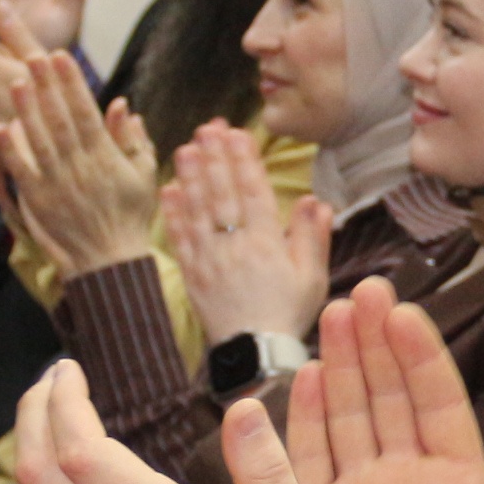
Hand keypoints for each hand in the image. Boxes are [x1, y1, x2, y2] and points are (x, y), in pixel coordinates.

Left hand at [0, 50, 162, 278]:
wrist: (109, 260)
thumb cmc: (130, 215)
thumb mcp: (143, 175)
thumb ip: (134, 139)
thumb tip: (123, 105)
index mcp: (105, 158)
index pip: (86, 112)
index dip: (72, 83)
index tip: (61, 57)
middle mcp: (79, 167)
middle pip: (59, 119)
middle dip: (47, 87)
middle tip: (33, 56)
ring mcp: (57, 184)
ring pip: (38, 140)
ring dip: (26, 111)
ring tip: (16, 83)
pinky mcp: (38, 200)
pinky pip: (21, 171)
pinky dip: (9, 150)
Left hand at [165, 124, 332, 344]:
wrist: (255, 356)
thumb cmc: (288, 315)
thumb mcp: (312, 277)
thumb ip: (311, 236)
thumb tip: (316, 200)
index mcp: (266, 243)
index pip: (254, 191)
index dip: (244, 160)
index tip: (237, 132)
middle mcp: (234, 246)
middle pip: (222, 193)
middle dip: (214, 157)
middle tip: (207, 127)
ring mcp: (209, 259)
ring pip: (198, 210)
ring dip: (190, 176)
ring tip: (185, 148)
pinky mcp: (192, 275)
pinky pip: (180, 239)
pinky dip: (173, 213)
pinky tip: (168, 190)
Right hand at [279, 277, 483, 483]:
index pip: (440, 405)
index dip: (423, 358)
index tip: (405, 314)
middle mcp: (408, 483)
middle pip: (391, 396)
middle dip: (377, 343)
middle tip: (362, 293)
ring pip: (351, 415)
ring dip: (343, 365)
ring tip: (333, 315)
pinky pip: (311, 459)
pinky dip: (306, 418)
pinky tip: (305, 377)